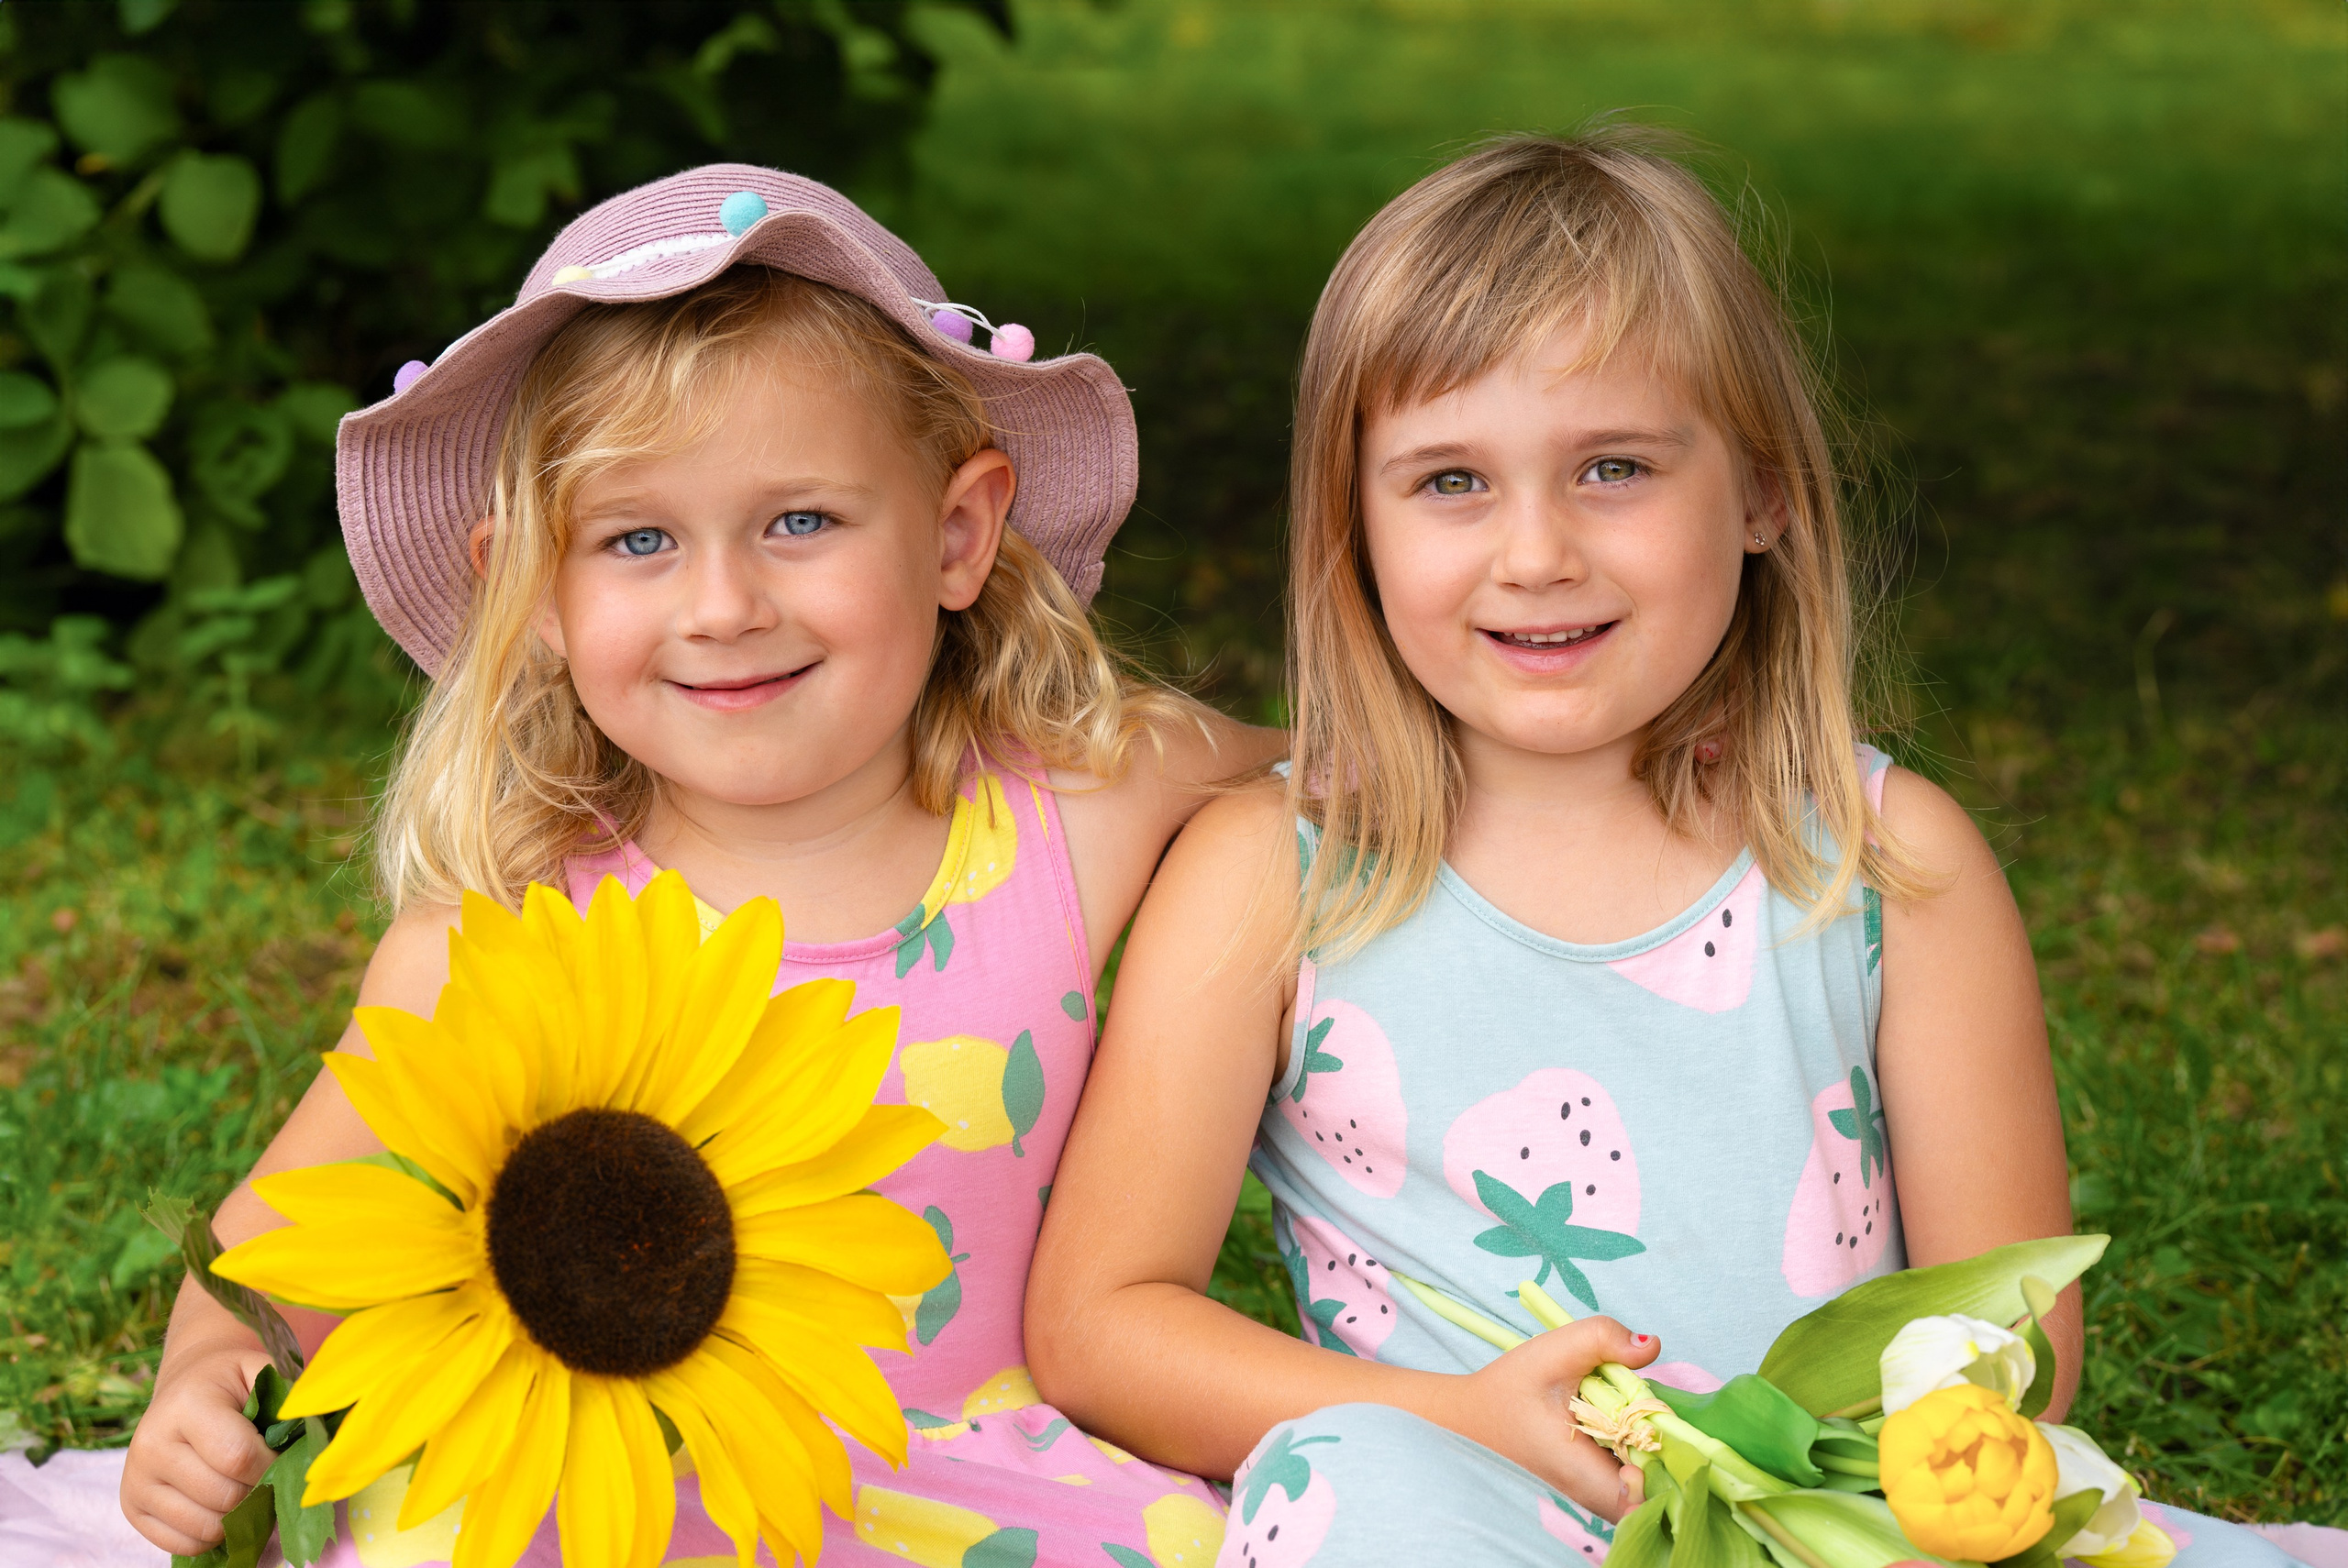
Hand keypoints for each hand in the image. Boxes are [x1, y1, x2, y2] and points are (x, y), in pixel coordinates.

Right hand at [121, 1344, 275, 1554]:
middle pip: (223, 1496)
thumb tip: (316, 1433)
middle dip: (258, 1492)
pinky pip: (183, 1543)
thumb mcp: (260, 1371)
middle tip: (268, 1476)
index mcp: (186, 1405)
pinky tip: (221, 1506)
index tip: (285, 1459)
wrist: (184, 1388)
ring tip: (246, 1489)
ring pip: (205, 1526)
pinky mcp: (132, 1508)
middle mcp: (151, 1444)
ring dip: (238, 1517)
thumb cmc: (231, 1383)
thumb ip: (288, 1397)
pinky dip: (213, 1534)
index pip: (237, 1457)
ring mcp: (136, 1480)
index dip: (272, 1466)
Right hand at [1437, 1314, 1658, 1521]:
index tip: (1649, 1439)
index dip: (1659, 1477)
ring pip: (1645, 1492)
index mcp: (1579, 1470)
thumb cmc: (1512, 1384)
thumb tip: (1652, 1344)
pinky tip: (1629, 1427)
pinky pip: (1631, 1483)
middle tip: (1652, 1419)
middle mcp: (1590, 1493)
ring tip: (1640, 1420)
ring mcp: (1593, 1492)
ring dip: (1654, 1458)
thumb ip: (1605, 1339)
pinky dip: (1641, 1457)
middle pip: (1653, 1498)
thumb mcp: (1556, 1349)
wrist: (1477, 1410)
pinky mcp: (1594, 1484)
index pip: (1640, 1501)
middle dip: (1665, 1461)